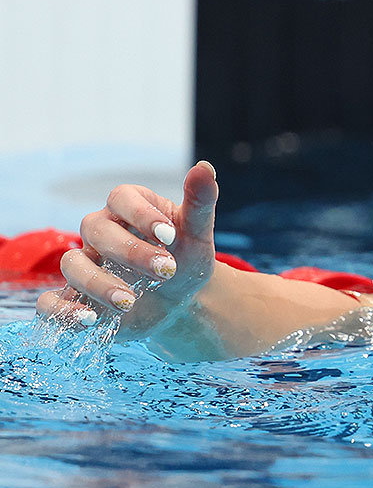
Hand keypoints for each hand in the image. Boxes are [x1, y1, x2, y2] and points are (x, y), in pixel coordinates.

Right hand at [37, 161, 219, 331]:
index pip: (121, 197)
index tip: (169, 236)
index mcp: (128, 209)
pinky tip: (90, 319)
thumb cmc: (187, 259)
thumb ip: (200, 201)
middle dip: (129, 251)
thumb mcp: (198, 232)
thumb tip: (205, 168)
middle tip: (166, 270)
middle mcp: (101, 233)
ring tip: (130, 301)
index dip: (141, 214)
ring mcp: (86, 265)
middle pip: (95, 229)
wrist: (183, 301)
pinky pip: (50, 302)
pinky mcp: (77, 299)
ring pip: (72, 264)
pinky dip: (62, 311)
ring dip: (98, 283)